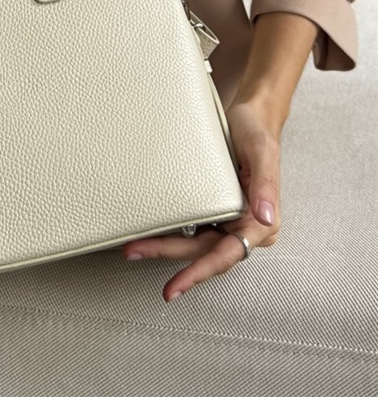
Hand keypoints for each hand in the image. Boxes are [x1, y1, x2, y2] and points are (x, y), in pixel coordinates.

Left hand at [121, 99, 280, 301]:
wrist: (251, 115)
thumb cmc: (258, 132)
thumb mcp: (263, 154)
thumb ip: (265, 186)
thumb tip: (266, 218)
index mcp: (260, 223)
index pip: (227, 255)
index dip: (200, 272)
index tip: (177, 285)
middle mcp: (245, 227)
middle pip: (203, 251)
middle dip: (169, 255)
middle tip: (135, 253)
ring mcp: (229, 220)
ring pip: (195, 243)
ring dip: (166, 246)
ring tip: (134, 247)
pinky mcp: (216, 210)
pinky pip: (193, 227)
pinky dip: (172, 231)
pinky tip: (151, 231)